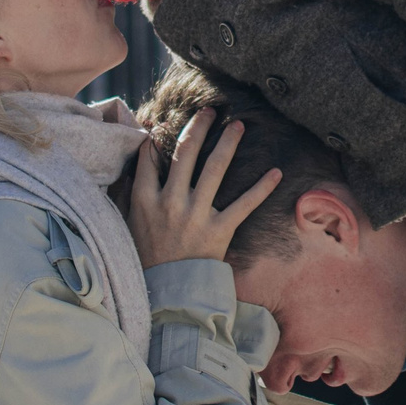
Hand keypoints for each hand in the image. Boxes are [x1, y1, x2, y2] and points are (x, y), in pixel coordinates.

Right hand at [128, 110, 281, 267]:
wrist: (169, 294)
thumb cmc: (149, 256)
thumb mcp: (130, 223)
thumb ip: (129, 191)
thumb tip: (139, 158)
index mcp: (145, 200)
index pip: (150, 158)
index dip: (157, 137)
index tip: (165, 122)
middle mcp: (170, 203)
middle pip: (185, 153)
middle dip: (198, 127)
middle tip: (210, 110)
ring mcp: (196, 215)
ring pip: (214, 169)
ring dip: (227, 144)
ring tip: (238, 126)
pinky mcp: (219, 230)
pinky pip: (244, 205)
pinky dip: (261, 188)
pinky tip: (276, 172)